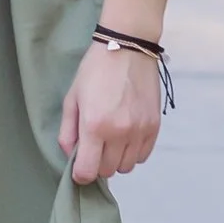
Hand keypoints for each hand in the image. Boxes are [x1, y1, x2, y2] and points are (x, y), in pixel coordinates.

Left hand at [60, 36, 162, 183]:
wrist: (127, 47)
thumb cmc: (95, 70)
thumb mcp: (72, 98)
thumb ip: (68, 132)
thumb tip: (72, 157)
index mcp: (95, 126)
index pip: (88, 172)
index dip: (81, 175)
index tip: (79, 167)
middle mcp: (119, 133)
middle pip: (108, 171)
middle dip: (98, 163)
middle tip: (94, 146)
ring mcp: (140, 131)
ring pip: (127, 166)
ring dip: (116, 159)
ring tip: (112, 139)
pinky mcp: (154, 126)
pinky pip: (143, 156)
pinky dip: (133, 152)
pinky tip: (126, 136)